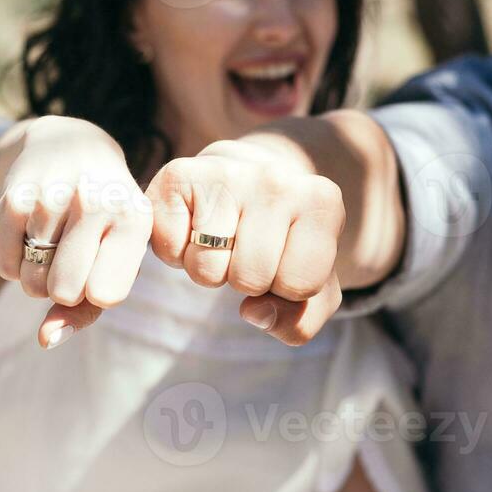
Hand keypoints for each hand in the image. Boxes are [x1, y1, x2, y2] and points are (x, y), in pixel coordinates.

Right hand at [0, 116, 152, 346]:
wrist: (71, 148)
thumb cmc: (103, 221)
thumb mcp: (115, 257)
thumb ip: (86, 310)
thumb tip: (45, 340)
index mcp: (134, 217)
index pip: (105, 294)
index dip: (97, 292)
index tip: (103, 268)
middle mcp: (96, 200)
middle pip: (63, 290)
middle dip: (64, 287)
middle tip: (75, 258)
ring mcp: (52, 195)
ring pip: (32, 283)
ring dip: (39, 277)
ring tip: (56, 244)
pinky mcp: (14, 197)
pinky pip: (8, 268)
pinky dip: (17, 265)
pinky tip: (32, 237)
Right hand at [145, 138, 345, 344]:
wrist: (245, 175)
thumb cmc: (283, 238)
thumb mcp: (312, 284)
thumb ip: (300, 319)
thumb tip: (253, 312)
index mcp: (322, 202)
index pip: (300, 284)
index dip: (287, 288)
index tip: (285, 259)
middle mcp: (275, 180)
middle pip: (250, 279)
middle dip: (246, 280)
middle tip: (248, 248)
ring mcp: (224, 172)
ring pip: (207, 270)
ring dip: (209, 268)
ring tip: (222, 237)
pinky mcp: (177, 174)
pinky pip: (169, 250)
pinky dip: (176, 252)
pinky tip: (194, 225)